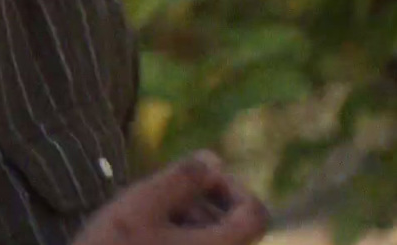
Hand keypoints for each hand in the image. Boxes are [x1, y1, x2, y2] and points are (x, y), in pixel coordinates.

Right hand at [71, 152, 268, 244]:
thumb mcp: (141, 205)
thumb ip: (181, 178)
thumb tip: (214, 159)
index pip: (255, 214)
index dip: (232, 187)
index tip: (196, 178)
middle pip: (231, 228)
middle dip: (200, 204)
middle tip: (157, 200)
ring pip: (209, 242)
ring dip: (185, 223)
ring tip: (143, 223)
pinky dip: (175, 241)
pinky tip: (141, 239)